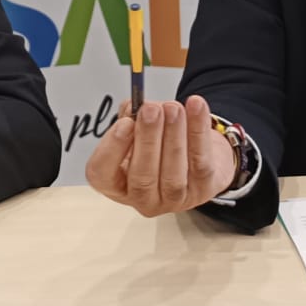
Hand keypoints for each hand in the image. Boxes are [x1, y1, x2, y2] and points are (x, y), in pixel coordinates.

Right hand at [84, 96, 238, 216]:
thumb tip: (135, 106)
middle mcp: (144, 199)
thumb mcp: (137, 129)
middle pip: (141, 178)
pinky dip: (198, 131)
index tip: (125, 123)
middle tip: (151, 111)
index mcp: (118, 185)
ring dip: (173, 136)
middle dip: (147, 140)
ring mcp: (174, 199)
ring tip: (173, 108)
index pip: (102, 175)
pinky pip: (200, 160)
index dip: (112, 150)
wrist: (199, 155)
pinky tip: (196, 107)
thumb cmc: (159, 143)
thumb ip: (130, 117)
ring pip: (173, 173)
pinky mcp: (203, 190)